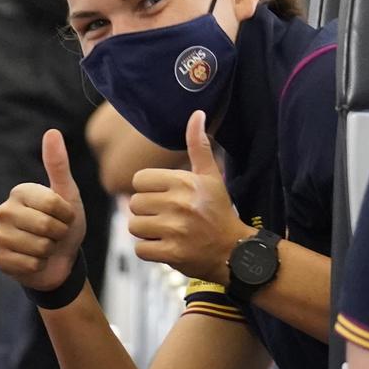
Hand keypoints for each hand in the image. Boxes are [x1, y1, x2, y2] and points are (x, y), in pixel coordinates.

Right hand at [0, 129, 86, 290]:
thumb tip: (52, 131)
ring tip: (45, 247)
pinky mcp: (0, 260)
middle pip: (46, 227)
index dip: (67, 216)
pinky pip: (30, 265)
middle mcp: (4, 211)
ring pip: (39, 248)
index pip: (53, 205)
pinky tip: (35, 261)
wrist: (59, 260)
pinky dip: (39, 266)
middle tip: (54, 234)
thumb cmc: (64, 225)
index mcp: (20, 192)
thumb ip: (59, 165)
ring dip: (49, 251)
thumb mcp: (68, 195)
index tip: (64, 217)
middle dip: (59, 235)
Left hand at [127, 111, 255, 282]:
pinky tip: (166, 247)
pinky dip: (149, 250)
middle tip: (166, 217)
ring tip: (165, 232)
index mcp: (184, 182)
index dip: (148, 190)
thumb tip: (197, 114)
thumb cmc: (219, 212)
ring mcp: (175, 230)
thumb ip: (198, 146)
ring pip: (134, 226)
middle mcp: (179, 204)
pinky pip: (140, 249)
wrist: (235, 252)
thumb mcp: (211, 177)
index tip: (163, 198)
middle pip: (134, 204)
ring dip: (146, 232)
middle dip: (146, 212)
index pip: (139, 180)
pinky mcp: (172, 253)